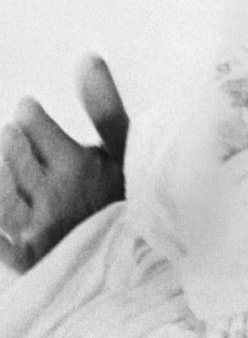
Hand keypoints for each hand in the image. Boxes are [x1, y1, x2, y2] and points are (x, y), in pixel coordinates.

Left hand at [0, 55, 127, 271]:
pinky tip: (4, 205)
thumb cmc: (142, 211)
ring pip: (1, 188)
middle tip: (17, 132)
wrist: (141, 279)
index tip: (29, 109)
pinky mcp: (25, 259)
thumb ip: (106, 107)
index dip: (31, 116)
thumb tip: (87, 57)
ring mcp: (32, 229)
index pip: (35, 127)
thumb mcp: (131, 154)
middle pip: (14, 154)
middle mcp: (46, 196)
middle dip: (15, 140)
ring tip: (10, 158)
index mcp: (73, 166)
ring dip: (3, 169)